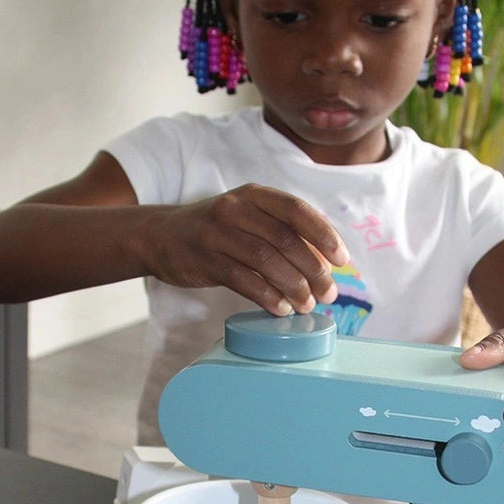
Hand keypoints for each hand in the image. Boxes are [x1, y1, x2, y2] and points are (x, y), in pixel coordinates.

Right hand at [136, 184, 349, 315]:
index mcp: (253, 195)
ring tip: (307, 305)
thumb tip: (325, 261)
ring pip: (266, 261)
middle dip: (313, 270)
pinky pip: (243, 280)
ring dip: (293, 287)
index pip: (296, 210)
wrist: (160, 236)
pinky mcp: (204, 259)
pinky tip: (280, 308)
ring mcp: (217, 234)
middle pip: (285, 240)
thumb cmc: (215, 231)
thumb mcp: (247, 218)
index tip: (342, 260)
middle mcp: (235, 208)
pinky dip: (266, 296)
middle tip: (329, 293)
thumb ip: (281, 231)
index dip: (324, 235)